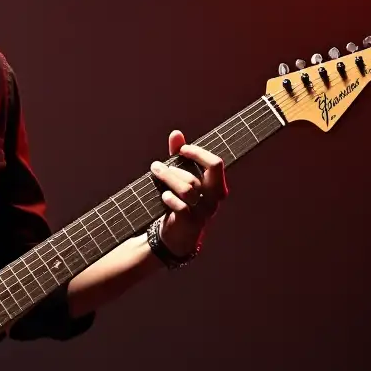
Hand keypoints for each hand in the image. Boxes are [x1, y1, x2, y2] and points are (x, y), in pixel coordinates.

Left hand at [150, 130, 228, 257]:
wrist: (177, 237)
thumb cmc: (181, 203)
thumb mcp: (181, 178)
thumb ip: (180, 157)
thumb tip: (176, 133)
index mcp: (216, 186)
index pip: (215, 164)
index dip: (198, 153)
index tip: (182, 150)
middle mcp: (213, 199)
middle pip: (205, 173)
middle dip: (179, 165)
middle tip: (158, 165)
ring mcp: (202, 212)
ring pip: (188, 188)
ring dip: (168, 178)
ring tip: (155, 173)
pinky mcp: (189, 223)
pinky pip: (180, 206)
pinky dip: (169, 198)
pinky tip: (163, 195)